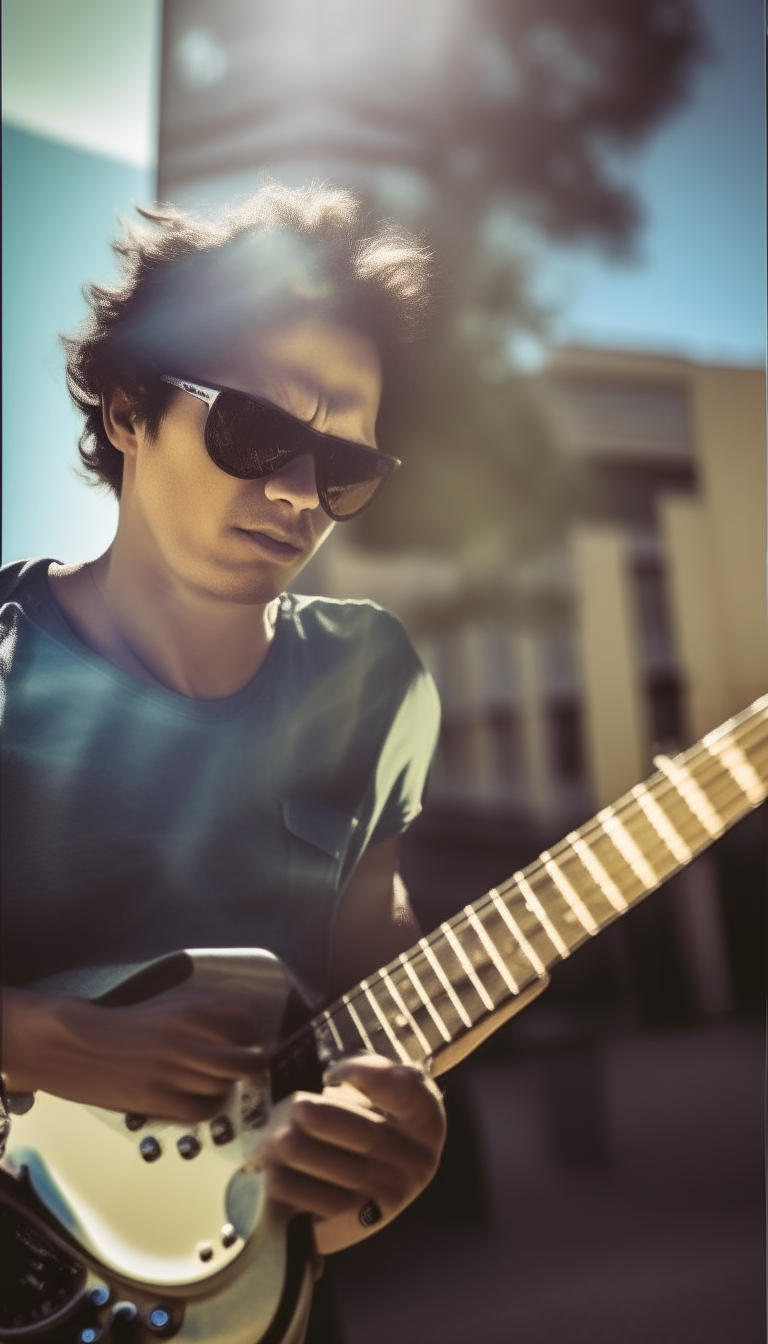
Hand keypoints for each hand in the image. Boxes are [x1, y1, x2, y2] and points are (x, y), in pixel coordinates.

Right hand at [2, 988, 263, 1122]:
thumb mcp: (169, 1004)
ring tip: (217, 1082)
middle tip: (251, 1068)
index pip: (245, 1018)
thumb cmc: (124, 1024)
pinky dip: (208, 1107)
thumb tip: (243, 1029)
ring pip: (226, 1086)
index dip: (255, 1033)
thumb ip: (206, 1013)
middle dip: (254, 1065)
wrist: (77, 1044)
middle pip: (246, 1059)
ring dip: (228, 1087)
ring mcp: (174, 1071)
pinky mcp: (158, 1098)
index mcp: (191, 1009)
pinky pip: (202, 1110)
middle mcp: (188, 1038)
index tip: (255, 1040)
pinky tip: (199, 1098)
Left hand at [256, 1054, 445, 1253]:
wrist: (367, 1174)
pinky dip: (296, 1189)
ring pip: (346, 1172)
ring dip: (303, 1153)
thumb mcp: (377, 1088)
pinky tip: (273, 1174)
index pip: (404, 1091)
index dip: (367, 1077)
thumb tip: (335, 1076)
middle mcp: (418, 1161)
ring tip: (273, 1140)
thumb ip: (366, 1073)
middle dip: (324, 1119)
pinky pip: (327, 1204)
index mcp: (426, 1119)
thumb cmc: (369, 1118)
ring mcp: (393, 1196)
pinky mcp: (362, 1223)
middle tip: (294, 1108)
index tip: (330, 1073)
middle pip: (368, 1135)